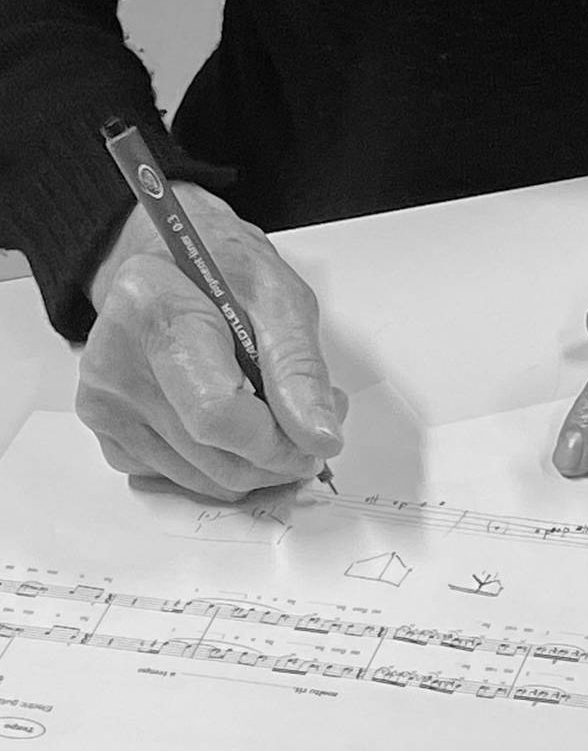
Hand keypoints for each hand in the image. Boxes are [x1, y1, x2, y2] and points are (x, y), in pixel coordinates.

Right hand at [77, 182, 346, 499]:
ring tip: (280, 416)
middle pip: (215, 458)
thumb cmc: (224, 273)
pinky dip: (227, 466)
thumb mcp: (281, 299)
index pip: (217, 415)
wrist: (170, 268)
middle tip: (310, 426)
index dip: (278, 444)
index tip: (317, 441)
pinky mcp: (110, 438)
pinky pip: (187, 482)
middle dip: (279, 458)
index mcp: (154, 312)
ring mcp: (106, 408)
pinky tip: (239, 425)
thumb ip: (300, 370)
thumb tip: (318, 438)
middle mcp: (115, 366)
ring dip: (258, 465)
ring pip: (207, 481)